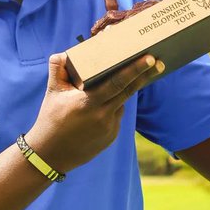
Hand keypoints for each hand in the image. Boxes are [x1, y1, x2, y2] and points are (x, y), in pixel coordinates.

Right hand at [24, 53, 162, 172]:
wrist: (50, 155)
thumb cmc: (50, 119)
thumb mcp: (52, 92)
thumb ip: (58, 69)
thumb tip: (64, 54)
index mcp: (89, 102)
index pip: (117, 82)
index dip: (135, 70)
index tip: (150, 59)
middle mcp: (102, 116)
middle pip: (129, 91)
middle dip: (144, 76)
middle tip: (159, 63)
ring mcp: (109, 128)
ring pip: (121, 103)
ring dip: (121, 93)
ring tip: (110, 88)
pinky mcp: (111, 137)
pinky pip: (116, 116)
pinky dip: (112, 108)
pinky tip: (100, 109)